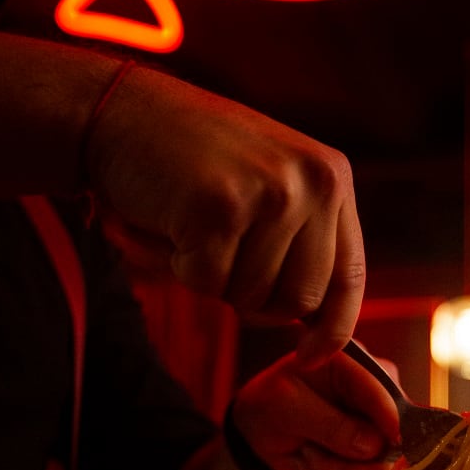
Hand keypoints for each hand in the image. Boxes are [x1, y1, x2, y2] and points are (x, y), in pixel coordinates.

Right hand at [85, 66, 364, 358]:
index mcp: (331, 177)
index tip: (311, 358)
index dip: (333, 329)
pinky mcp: (220, 208)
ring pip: (250, 296)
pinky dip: (179, 266)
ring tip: (194, 226)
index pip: (349, 276)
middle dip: (255, 298)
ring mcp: (269, 193)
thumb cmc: (193, 160)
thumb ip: (303, 238)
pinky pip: (206, 283)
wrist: (119, 111)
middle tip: (220, 255)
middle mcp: (311, 182)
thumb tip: (318, 325)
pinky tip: (171, 221)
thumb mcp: (269, 182)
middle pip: (298, 300)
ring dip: (212, 279)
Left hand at [229, 346, 400, 469]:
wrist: (262, 431)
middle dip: (347, 459)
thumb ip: (330, 425)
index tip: (395, 442)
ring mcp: (375, 427)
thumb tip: (373, 446)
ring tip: (304, 454)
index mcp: (352, 364)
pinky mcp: (372, 455)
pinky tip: (312, 461)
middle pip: (386, 437)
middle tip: (306, 454)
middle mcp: (373, 394)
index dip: (391, 419)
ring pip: (374, 466)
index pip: (381, 392)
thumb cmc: (271, 404)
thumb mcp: (287, 407)